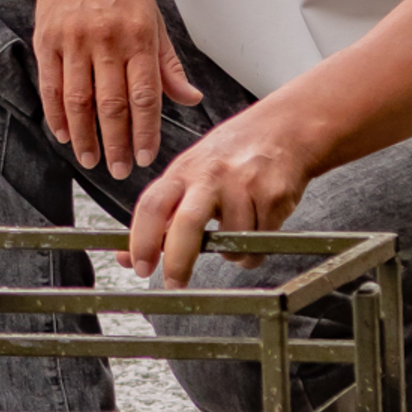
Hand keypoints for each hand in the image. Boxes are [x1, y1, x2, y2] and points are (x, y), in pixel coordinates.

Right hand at [31, 0, 202, 178]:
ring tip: (91, 160)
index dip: (146, 131)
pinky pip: (51, 86)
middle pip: (111, 104)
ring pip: (79, 100)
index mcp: (139, 35)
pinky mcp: (46, 40)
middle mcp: (106, 39)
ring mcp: (73, 40)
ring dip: (85, 136)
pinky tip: (65, 135)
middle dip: (117, 143)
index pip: (145, 95)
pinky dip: (57, 115)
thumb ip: (168, 64)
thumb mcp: (153, 17)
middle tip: (120, 170)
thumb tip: (190, 99)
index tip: (147, 157)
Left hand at [124, 108, 312, 287]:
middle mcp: (211, 175)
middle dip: (179, 262)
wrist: (285, 128)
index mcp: (184, 171)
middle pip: (188, 224)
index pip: (153, 205)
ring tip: (236, 233)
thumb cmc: (232, 155)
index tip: (139, 266)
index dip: (141, 239)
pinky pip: (261, 243)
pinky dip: (256, 247)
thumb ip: (160, 216)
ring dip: (232, 253)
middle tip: (175, 284)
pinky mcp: (274, 196)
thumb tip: (126, 256)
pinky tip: (257, 224)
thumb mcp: (189, 174)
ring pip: (232, 244)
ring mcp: (244, 184)